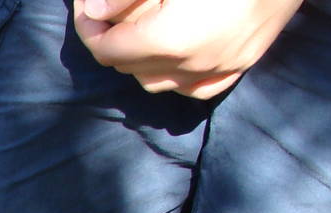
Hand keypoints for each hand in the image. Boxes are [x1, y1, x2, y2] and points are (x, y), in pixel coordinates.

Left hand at [73, 0, 303, 98]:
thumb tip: (96, 11)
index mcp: (169, 38)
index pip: (107, 49)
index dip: (88, 28)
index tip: (86, 5)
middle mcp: (193, 63)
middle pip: (128, 66)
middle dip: (110, 40)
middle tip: (106, 10)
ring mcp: (221, 67)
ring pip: (157, 82)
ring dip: (139, 60)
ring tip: (136, 29)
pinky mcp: (243, 63)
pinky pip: (197, 87)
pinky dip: (176, 75)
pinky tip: (172, 56)